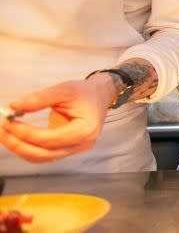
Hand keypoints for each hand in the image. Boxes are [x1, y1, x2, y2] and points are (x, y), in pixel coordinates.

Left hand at [0, 77, 115, 162]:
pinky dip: (28, 147)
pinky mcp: (67, 150)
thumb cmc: (84, 92)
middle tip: (2, 130)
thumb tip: (14, 106)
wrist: (99, 96)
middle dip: (19, 144)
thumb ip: (40, 98)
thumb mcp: (64, 89)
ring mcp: (75, 150)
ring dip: (20, 148)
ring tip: (5, 134)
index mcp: (85, 130)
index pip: (51, 139)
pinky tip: (16, 137)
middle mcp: (81, 145)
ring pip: (42, 158)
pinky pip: (44, 154)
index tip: (9, 122)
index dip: (27, 133)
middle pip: (44, 154)